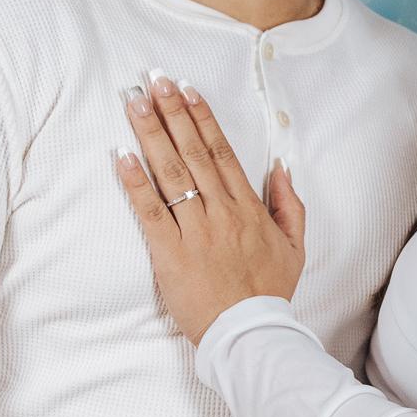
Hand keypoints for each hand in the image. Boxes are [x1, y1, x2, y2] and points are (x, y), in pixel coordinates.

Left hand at [116, 73, 306, 344]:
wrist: (250, 336)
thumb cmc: (269, 293)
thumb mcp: (295, 247)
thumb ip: (291, 205)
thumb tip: (281, 168)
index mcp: (248, 208)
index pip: (222, 152)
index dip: (203, 118)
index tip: (187, 90)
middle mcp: (221, 212)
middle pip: (193, 152)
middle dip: (172, 112)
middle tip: (154, 80)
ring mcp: (195, 231)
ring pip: (171, 173)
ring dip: (151, 134)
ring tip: (135, 103)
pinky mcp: (171, 254)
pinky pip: (150, 212)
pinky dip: (135, 183)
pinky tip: (121, 156)